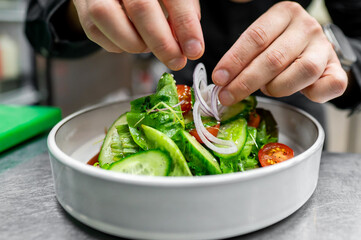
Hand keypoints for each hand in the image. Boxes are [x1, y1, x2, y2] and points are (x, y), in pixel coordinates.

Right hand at [72, 0, 203, 69]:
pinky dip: (119, 45)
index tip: (194, 49)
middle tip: (176, 60)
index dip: (185, 25)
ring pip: (113, 22)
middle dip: (162, 43)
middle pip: (141, 9)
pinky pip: (99, 34)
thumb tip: (188, 44)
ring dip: (137, 44)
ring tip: (149, 43)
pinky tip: (131, 38)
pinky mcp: (83, 7)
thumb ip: (183, 12)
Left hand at [212, 1, 347, 104]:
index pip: (255, 38)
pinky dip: (314, 95)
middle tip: (227, 96)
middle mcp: (307, 27)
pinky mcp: (337, 68)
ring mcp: (324, 48)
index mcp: (284, 14)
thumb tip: (222, 81)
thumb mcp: (261, 42)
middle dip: (246, 82)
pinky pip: (331, 85)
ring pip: (303, 71)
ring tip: (267, 89)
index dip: (234, 61)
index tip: (219, 78)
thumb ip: (245, 56)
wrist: (311, 48)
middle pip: (274, 58)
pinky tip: (302, 94)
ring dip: (278, 88)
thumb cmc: (279, 47)